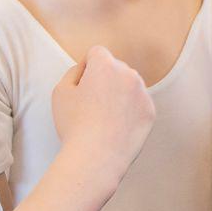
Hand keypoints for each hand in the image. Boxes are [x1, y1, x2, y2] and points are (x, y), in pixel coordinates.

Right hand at [52, 46, 154, 175]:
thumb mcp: (60, 92)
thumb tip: (86, 67)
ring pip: (128, 85)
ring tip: (103, 119)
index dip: (86, 68)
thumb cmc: (74, 125)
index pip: (96, 53)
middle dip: (104, 80)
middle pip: (115, 68)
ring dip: (118, 94)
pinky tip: (116, 127)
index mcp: (106, 65)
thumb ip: (73, 71)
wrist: (96, 157)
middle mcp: (129, 74)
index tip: (81, 88)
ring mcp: (143, 92)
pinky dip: (129, 111)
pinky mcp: (151, 111)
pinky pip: (138, 104)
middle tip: (90, 106)